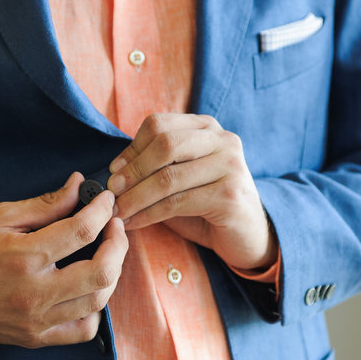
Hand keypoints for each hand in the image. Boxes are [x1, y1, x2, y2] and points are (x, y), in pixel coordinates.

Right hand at [0, 172, 127, 347]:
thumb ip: (44, 204)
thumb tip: (78, 185)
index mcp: (24, 257)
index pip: (82, 230)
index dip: (102, 210)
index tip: (105, 200)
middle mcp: (34, 292)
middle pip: (102, 271)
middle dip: (118, 243)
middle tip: (114, 226)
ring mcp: (36, 320)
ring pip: (98, 301)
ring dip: (112, 273)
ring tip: (106, 253)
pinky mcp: (35, 338)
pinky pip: (82, 331)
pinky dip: (95, 310)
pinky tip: (89, 290)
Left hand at [107, 113, 276, 270]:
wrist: (248, 235)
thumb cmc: (206, 206)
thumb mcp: (180, 179)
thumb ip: (154, 168)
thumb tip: (114, 173)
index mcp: (207, 127)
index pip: (159, 124)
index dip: (131, 148)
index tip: (113, 172)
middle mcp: (223, 140)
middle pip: (165, 144)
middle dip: (133, 170)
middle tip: (112, 192)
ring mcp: (230, 166)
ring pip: (168, 177)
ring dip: (136, 197)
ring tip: (118, 212)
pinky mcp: (229, 196)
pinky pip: (177, 203)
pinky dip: (149, 214)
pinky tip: (135, 222)